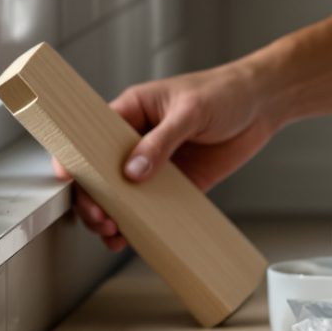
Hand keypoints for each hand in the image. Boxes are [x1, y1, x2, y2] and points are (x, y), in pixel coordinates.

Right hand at [62, 62, 280, 250]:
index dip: (76, 157)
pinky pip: (151, 207)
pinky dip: (141, 224)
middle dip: (93, 198)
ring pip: (121, 195)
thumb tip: (133, 172)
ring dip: (112, 216)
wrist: (262, 105)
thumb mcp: (191, 111)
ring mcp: (155, 164)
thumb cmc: (223, 92)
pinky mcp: (177, 183)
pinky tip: (133, 238)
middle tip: (100, 217)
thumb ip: (161, 141)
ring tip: (113, 233)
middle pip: (99, 173)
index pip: (90, 136)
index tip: (69, 179)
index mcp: (131, 112)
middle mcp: (137, 140)